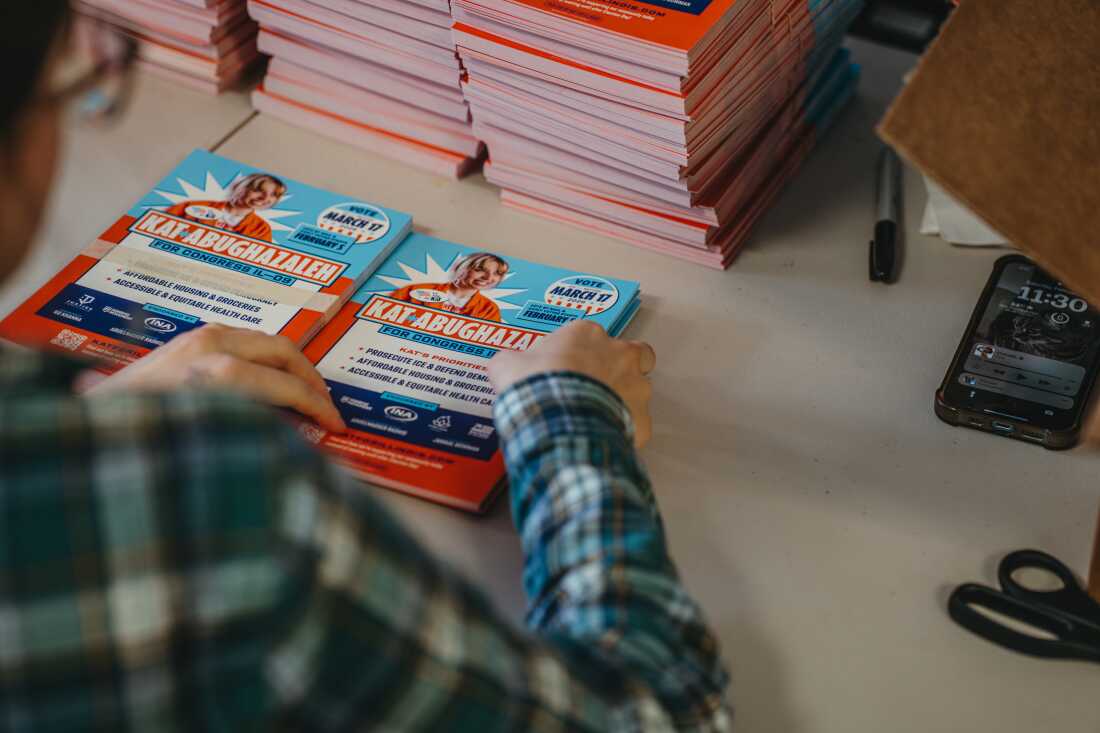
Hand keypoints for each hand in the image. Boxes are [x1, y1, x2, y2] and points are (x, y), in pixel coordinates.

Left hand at [83, 324, 345, 431]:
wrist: (77, 425)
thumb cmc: (132, 438)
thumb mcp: (199, 439)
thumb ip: (247, 430)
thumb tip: (297, 436)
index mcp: (212, 369)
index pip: (285, 382)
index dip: (317, 405)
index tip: (336, 427)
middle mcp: (207, 345)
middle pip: (283, 351)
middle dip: (312, 381)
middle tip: (330, 409)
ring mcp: (196, 339)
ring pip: (265, 344)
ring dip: (292, 369)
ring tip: (307, 400)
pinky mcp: (187, 342)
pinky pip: (243, 345)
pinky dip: (268, 364)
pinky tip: (272, 391)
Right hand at [487, 320, 655, 446]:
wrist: (556, 418)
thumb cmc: (534, 383)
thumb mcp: (507, 365)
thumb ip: (513, 361)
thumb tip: (507, 366)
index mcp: (588, 334)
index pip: (591, 336)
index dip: (580, 353)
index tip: (566, 368)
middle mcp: (620, 355)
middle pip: (633, 356)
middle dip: (620, 369)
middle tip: (596, 387)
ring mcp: (637, 387)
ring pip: (639, 391)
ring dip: (623, 401)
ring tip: (595, 419)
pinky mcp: (641, 420)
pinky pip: (636, 425)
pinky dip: (623, 431)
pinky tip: (601, 439)